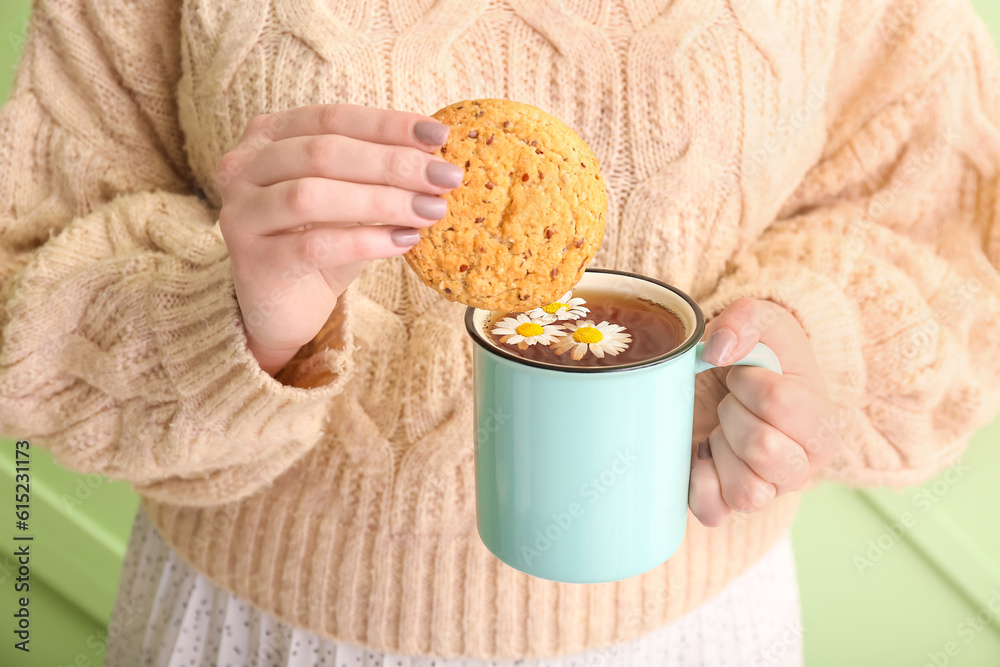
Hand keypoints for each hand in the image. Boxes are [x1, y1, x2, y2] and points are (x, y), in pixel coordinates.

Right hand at [217, 104, 461, 373]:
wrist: (284, 307)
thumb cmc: (321, 243)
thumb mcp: (352, 198)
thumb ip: (380, 172)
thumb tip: (438, 155)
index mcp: (268, 137)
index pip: (332, 118)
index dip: (387, 124)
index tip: (440, 134)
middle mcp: (243, 167)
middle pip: (323, 152)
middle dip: (393, 162)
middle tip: (445, 177)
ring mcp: (241, 214)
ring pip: (313, 195)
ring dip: (382, 200)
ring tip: (431, 210)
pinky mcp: (253, 261)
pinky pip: (314, 245)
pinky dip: (365, 241)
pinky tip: (404, 242)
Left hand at [688, 298, 841, 525]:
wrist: (729, 382)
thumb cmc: (755, 357)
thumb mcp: (761, 321)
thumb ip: (746, 320)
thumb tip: (716, 350)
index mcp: (823, 425)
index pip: (779, 403)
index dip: (749, 380)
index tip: (746, 375)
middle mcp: (802, 468)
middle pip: (763, 448)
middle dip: (733, 411)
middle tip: (731, 400)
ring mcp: (767, 492)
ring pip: (747, 490)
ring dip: (721, 449)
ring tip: (721, 428)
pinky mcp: (727, 506)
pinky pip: (713, 511)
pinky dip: (699, 483)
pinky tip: (701, 455)